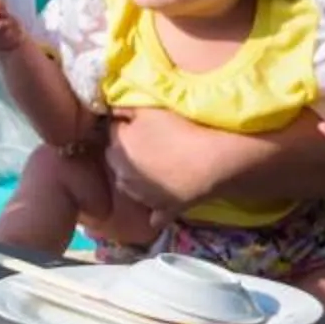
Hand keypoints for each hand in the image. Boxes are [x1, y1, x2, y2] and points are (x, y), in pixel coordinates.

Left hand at [100, 105, 221, 213]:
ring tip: (160, 167)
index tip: (141, 122)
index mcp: (116, 147)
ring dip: (140, 178)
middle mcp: (122, 174)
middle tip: (152, 144)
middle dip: (129, 152)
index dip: (127, 125)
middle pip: (119, 159)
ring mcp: (142, 195)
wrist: (212, 160)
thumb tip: (113, 110)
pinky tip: (161, 208)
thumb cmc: (179, 129)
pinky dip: (156, 212)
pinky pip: (155, 215)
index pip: (113, 131)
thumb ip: (124, 108)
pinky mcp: (163, 210)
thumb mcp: (147, 108)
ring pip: (133, 186)